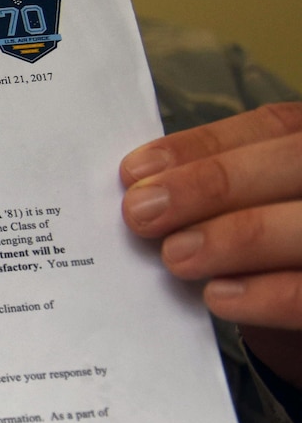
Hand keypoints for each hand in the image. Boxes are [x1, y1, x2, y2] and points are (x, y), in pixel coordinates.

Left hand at [121, 102, 301, 385]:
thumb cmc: (278, 252)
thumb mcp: (257, 204)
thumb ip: (220, 192)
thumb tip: (146, 192)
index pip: (274, 128)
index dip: (204, 147)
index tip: (135, 171)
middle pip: (294, 163)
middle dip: (212, 184)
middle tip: (142, 212)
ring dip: (235, 238)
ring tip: (175, 256)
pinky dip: (266, 294)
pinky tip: (217, 295)